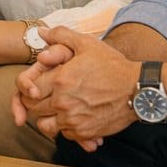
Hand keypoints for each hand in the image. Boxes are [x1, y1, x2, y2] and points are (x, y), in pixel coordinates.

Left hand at [14, 27, 134, 149]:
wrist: (138, 90)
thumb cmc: (113, 66)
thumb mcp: (87, 44)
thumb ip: (61, 35)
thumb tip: (40, 31)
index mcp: (60, 79)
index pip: (29, 89)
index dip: (31, 86)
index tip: (40, 84)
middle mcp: (63, 102)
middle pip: (33, 108)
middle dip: (36, 102)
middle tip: (46, 96)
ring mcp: (73, 119)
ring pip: (45, 125)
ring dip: (48, 118)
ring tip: (56, 109)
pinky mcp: (84, 132)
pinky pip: (64, 135)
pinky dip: (65, 128)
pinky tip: (73, 117)